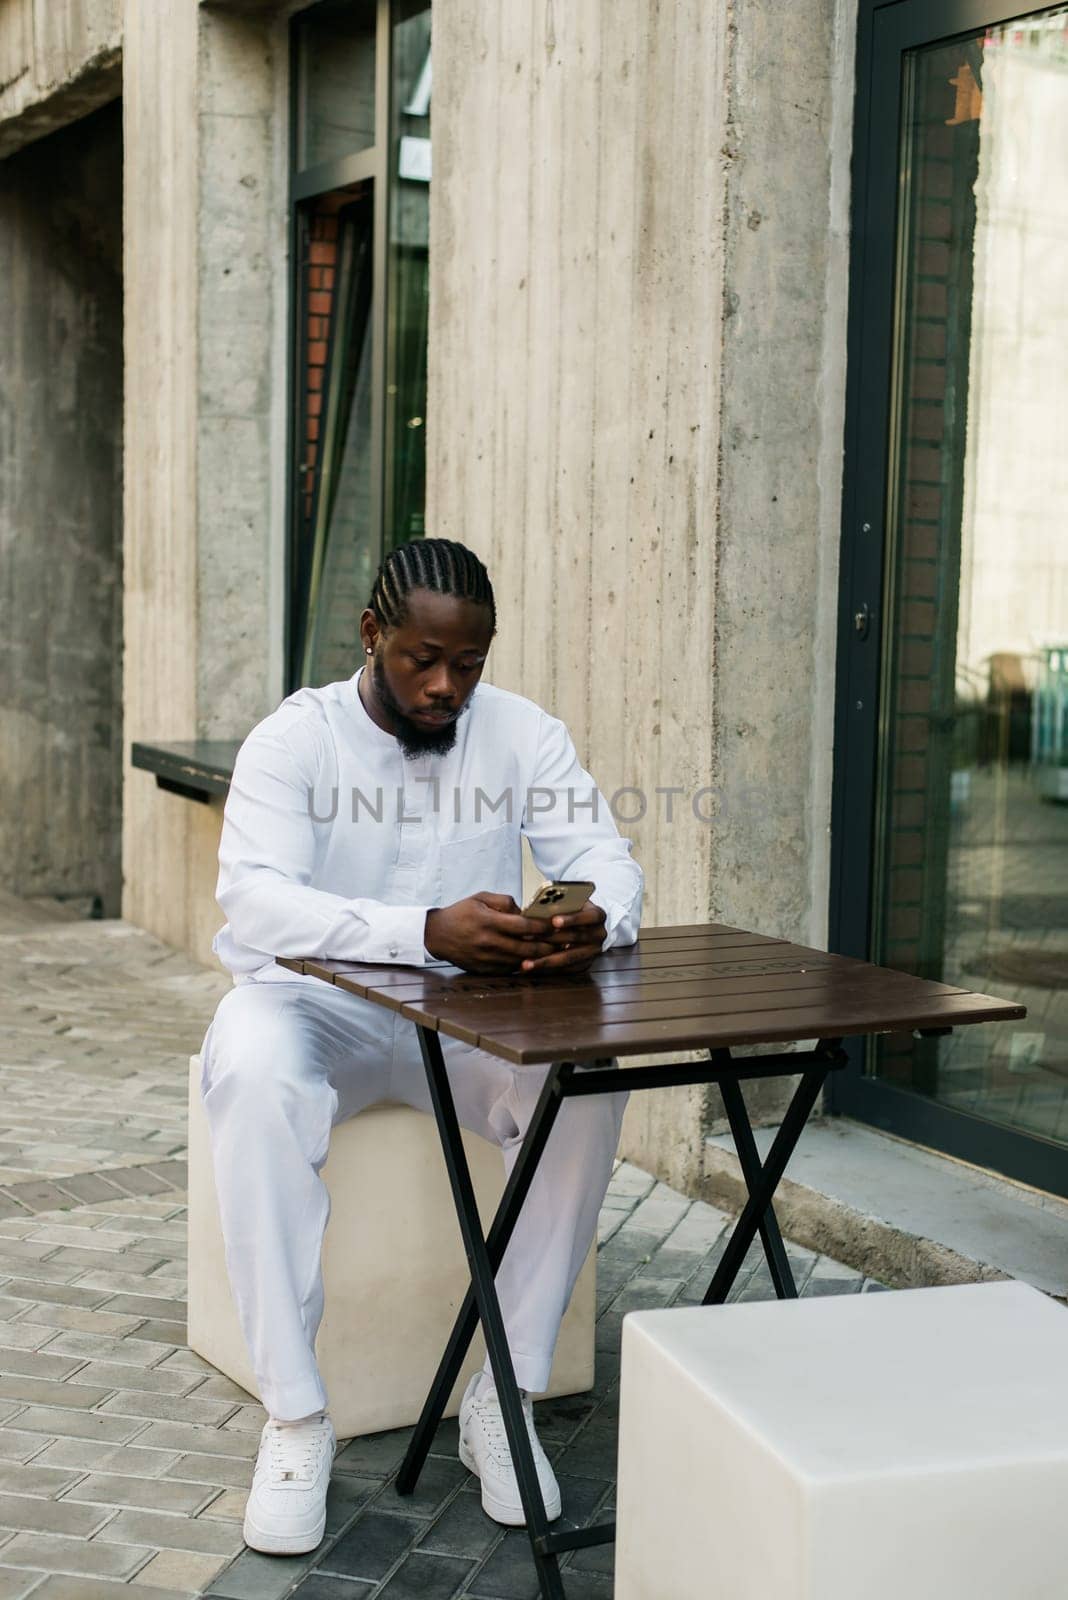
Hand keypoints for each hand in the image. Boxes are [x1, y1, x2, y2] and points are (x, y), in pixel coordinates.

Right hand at [424, 892, 558, 973]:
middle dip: (548, 946)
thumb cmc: (461, 913)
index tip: (557, 924)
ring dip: (541, 959)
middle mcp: (488, 942)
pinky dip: (525, 966)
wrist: (437, 935)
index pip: (522, 926)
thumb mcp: (481, 898)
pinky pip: (510, 969)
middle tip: (566, 943)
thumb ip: (505, 902)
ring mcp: (486, 959)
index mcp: (488, 922)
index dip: (542, 927)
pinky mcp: (485, 970)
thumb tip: (526, 911)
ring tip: (557, 953)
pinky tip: (538, 962)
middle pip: (526, 948)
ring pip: (521, 961)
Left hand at [518, 902, 606, 974]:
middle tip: (529, 940)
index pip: (587, 916)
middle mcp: (599, 934)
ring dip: (546, 961)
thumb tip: (537, 910)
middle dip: (551, 939)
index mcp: (598, 915)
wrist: (590, 925)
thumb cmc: (575, 909)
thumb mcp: (572, 902)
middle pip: (575, 938)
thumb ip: (560, 905)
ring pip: (569, 958)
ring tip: (526, 963)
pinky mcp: (585, 964)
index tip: (554, 920)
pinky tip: (533, 968)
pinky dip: (549, 969)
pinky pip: (566, 969)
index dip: (571, 919)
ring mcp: (593, 951)